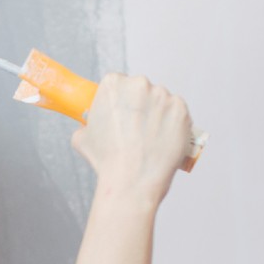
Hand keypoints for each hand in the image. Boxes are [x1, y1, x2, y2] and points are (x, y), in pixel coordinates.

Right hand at [69, 73, 192, 203]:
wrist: (132, 181)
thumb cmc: (107, 161)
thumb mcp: (81, 138)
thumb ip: (87, 124)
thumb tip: (89, 125)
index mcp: (113, 84)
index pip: (117, 83)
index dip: (118, 100)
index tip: (120, 113)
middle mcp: (139, 84)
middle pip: (140, 89)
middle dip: (139, 105)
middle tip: (135, 129)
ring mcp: (163, 96)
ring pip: (161, 100)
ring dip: (157, 114)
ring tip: (150, 138)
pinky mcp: (181, 110)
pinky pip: (178, 112)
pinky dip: (173, 123)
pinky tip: (164, 138)